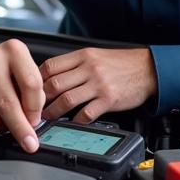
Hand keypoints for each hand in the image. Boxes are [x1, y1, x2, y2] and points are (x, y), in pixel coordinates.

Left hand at [40, 47, 157, 122]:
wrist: (148, 69)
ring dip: (52, 112)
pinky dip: (75, 120)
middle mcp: (89, 68)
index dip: (36, 79)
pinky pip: (86, 113)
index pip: (50, 66)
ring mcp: (98, 84)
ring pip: (66, 100)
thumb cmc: (122, 64)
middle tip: (32, 108)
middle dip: (39, 99)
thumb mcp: (96, 55)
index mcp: (83, 55)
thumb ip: (75, 64)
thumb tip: (52, 77)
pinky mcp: (109, 99)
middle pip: (54, 84)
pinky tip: (71, 123)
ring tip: (47, 118)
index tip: (31, 89)